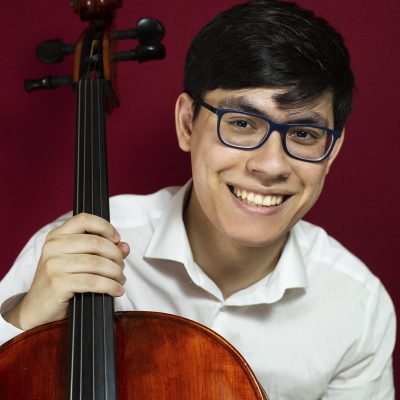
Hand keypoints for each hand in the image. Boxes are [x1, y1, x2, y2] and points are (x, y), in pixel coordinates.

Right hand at [3, 213, 129, 329]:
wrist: (37, 309)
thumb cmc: (61, 282)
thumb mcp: (79, 261)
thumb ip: (102, 250)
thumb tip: (125, 247)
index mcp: (57, 236)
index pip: (84, 219)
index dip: (105, 227)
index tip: (117, 239)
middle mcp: (53, 247)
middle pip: (96, 242)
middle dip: (116, 255)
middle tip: (122, 267)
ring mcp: (54, 264)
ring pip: (97, 263)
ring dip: (116, 272)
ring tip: (120, 280)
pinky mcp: (58, 283)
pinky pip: (93, 282)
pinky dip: (110, 286)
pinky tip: (117, 290)